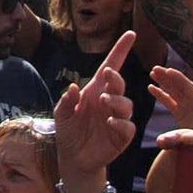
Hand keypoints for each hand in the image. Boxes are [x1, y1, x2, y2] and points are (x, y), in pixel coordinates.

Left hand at [53, 35, 136, 188]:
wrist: (72, 158)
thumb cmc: (69, 131)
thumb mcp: (61, 115)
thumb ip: (66, 102)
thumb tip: (73, 88)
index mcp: (95, 90)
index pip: (111, 66)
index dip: (120, 50)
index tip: (130, 34)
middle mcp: (109, 101)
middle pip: (119, 84)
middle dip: (115, 78)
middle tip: (107, 75)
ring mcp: (117, 118)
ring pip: (126, 105)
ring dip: (116, 101)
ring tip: (103, 101)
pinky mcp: (121, 136)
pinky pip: (127, 127)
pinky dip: (120, 123)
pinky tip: (110, 122)